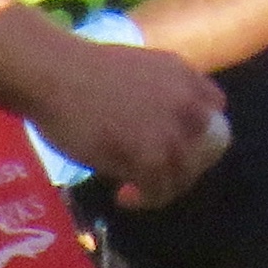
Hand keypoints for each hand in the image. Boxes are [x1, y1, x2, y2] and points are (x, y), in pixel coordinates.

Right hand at [24, 34, 231, 212]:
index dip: (197, 131)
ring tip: (136, 192)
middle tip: (155, 176)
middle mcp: (185, 102)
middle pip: (207, 148)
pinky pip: (158, 189)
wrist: (52, 74)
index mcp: (182, 75)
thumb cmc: (77, 69)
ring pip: (184, 174)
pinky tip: (123, 196)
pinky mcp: (149, 156)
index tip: (176, 144)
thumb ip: (157, 92)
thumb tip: (154, 124)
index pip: (214, 109)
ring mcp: (170, 130)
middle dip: (184, 166)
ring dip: (163, 188)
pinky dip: (144, 199)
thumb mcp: (135, 68)